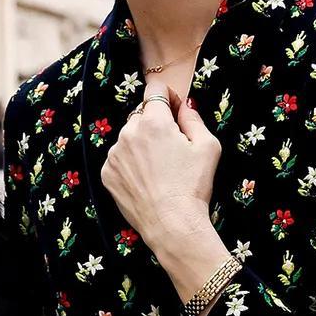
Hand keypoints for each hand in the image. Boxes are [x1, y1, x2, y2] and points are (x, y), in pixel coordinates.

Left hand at [100, 90, 224, 286]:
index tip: (175, 110)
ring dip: (141, 145)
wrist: (172, 225)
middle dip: (156, 125)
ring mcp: (114, 154)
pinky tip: (146, 180)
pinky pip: (119, 159)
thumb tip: (183, 106)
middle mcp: (128, 133)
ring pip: (129, 138)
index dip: (168, 97)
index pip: (155, 89)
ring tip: (158, 170)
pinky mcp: (107, 173)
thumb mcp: (208, 146)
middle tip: (171, 149)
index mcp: (154, 122)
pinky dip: (130, 164)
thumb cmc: (193, 187)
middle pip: (142, 115)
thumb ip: (193, 118)